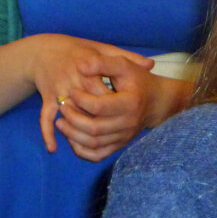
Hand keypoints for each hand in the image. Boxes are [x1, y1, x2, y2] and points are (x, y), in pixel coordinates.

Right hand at [25, 34, 152, 154]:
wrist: (44, 50)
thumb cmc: (76, 49)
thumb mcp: (101, 47)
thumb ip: (126, 56)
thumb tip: (150, 65)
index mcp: (87, 67)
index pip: (103, 91)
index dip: (115, 105)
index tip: (128, 111)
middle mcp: (71, 80)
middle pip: (87, 106)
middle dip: (100, 120)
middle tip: (114, 126)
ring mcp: (58, 91)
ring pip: (69, 115)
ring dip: (79, 130)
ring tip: (94, 138)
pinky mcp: (47, 98)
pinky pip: (45, 118)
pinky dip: (47, 134)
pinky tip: (53, 148)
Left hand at [55, 55, 191, 161]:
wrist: (156, 102)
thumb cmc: (137, 80)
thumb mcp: (123, 65)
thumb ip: (102, 63)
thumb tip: (80, 66)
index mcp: (129, 104)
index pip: (99, 107)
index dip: (81, 99)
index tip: (72, 90)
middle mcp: (127, 124)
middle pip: (94, 129)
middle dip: (73, 118)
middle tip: (62, 105)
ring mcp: (123, 137)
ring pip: (93, 144)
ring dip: (73, 134)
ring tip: (60, 121)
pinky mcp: (118, 145)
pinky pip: (97, 155)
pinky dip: (81, 150)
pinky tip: (71, 138)